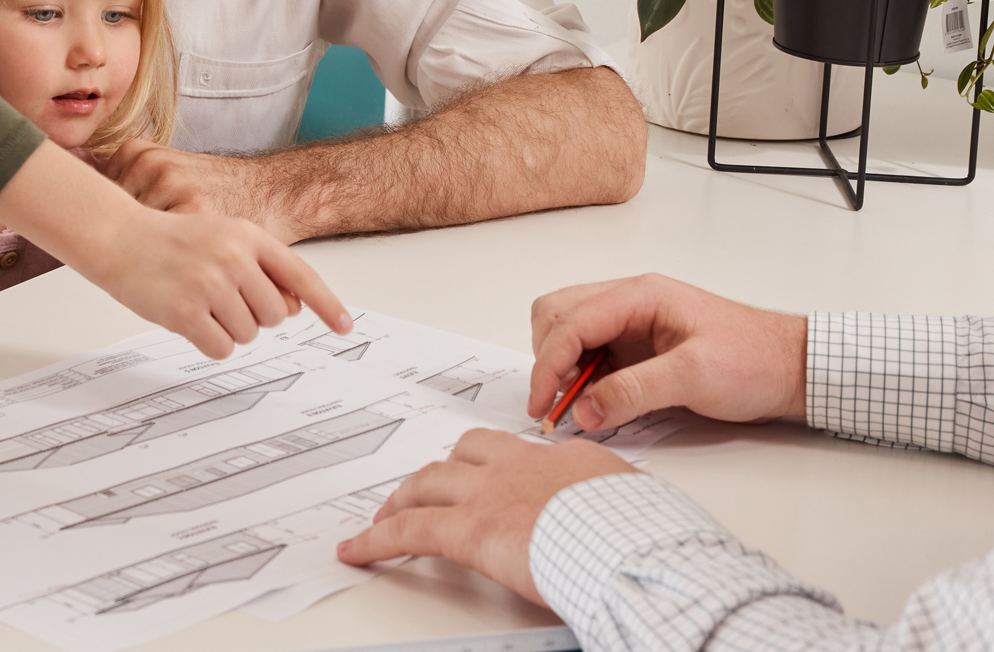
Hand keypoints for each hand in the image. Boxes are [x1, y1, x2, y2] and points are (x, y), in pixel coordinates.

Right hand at [0, 142, 350, 356]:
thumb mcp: (221, 238)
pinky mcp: (187, 312)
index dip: (327, 304)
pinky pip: (221, 348)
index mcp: (248, 236)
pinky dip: (208, 342)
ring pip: (247, 334)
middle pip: (274, 315)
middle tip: (219, 297)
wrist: (118, 237)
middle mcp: (234, 259)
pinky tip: (187, 318)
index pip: (301, 276)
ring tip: (197, 301)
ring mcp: (211, 286)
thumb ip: (260, 267)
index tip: (344, 327)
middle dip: (252, 315)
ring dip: (226, 328)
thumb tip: (294, 308)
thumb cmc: (169, 241)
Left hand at [336, 429, 634, 603]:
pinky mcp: (467, 528)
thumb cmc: (648, 535)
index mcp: (565, 460)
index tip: (492, 481)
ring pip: (428, 482)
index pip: (520, 454)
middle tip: (427, 491)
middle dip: (443, 472)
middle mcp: (520, 466)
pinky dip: (375, 539)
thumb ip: (616, 508)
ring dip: (403, 499)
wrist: (633, 543)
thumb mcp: (639, 509)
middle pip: (465, 454)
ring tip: (386, 516)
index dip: (498, 468)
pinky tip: (357, 550)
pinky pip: (407, 529)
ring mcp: (489, 493)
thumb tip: (626, 523)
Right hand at [529, 274, 807, 431]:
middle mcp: (629, 302)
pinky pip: (592, 354)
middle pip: (557, 315)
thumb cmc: (755, 360)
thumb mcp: (694, 377)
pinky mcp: (638, 346)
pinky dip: (580, 377)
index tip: (541, 403)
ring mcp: (632, 322)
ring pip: (569, 332)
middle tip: (552, 404)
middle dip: (548, 359)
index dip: (549, 364)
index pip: (571, 322)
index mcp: (640, 296)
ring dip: (561, 368)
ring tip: (572, 406)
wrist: (793, 367)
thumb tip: (584, 410)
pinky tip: (593, 403)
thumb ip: (634, 392)